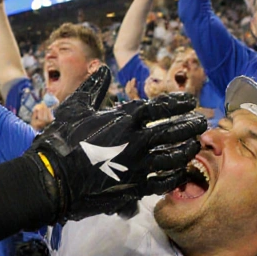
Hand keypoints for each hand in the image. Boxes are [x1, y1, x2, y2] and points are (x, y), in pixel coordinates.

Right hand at [27, 67, 205, 220]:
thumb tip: (102, 68)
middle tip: (202, 122)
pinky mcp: (134, 187)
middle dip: (190, 125)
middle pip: (174, 131)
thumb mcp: (76, 106)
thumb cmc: (62, 140)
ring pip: (173, 157)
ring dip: (187, 150)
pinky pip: (163, 182)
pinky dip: (174, 176)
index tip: (191, 101)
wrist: (54, 178)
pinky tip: (180, 172)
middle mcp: (137, 140)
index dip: (178, 103)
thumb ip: (94, 86)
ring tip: (195, 145)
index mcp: (125, 118)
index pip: (160, 107)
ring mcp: (138, 165)